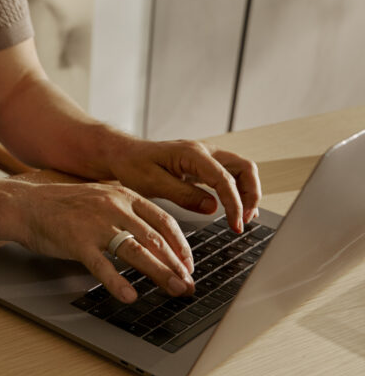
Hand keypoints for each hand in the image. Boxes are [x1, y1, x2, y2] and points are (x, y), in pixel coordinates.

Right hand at [14, 182, 194, 302]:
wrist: (25, 204)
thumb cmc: (61, 205)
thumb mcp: (100, 197)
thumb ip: (125, 212)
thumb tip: (152, 237)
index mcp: (124, 195)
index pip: (164, 221)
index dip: (181, 246)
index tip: (188, 265)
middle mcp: (114, 207)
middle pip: (155, 239)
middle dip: (177, 265)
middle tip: (189, 285)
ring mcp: (96, 224)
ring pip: (137, 251)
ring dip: (161, 273)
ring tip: (176, 290)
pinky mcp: (77, 242)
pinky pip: (102, 266)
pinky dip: (118, 282)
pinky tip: (130, 296)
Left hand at [108, 137, 261, 232]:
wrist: (125, 155)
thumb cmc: (134, 165)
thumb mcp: (153, 183)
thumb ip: (183, 195)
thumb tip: (213, 208)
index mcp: (191, 153)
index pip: (224, 178)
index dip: (234, 203)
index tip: (236, 224)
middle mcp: (204, 151)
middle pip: (244, 168)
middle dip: (251, 195)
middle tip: (245, 221)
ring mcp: (206, 157)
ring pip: (241, 171)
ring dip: (247, 193)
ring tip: (243, 219)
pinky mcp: (204, 165)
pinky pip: (230, 175)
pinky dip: (237, 191)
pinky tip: (234, 209)